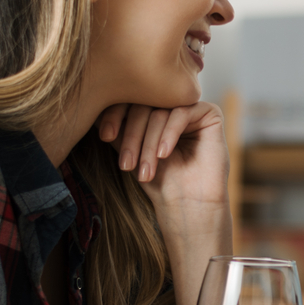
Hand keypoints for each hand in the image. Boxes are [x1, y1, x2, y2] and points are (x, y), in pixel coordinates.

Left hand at [98, 102, 228, 228]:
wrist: (188, 204)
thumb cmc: (160, 181)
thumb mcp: (131, 150)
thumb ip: (118, 128)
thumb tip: (93, 109)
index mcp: (155, 109)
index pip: (131, 100)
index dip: (115, 115)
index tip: (105, 137)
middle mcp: (173, 104)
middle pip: (145, 104)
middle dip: (132, 135)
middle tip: (126, 164)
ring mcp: (192, 107)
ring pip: (162, 111)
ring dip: (149, 141)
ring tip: (145, 169)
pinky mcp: (211, 114)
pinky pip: (183, 112)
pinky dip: (169, 133)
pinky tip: (164, 154)